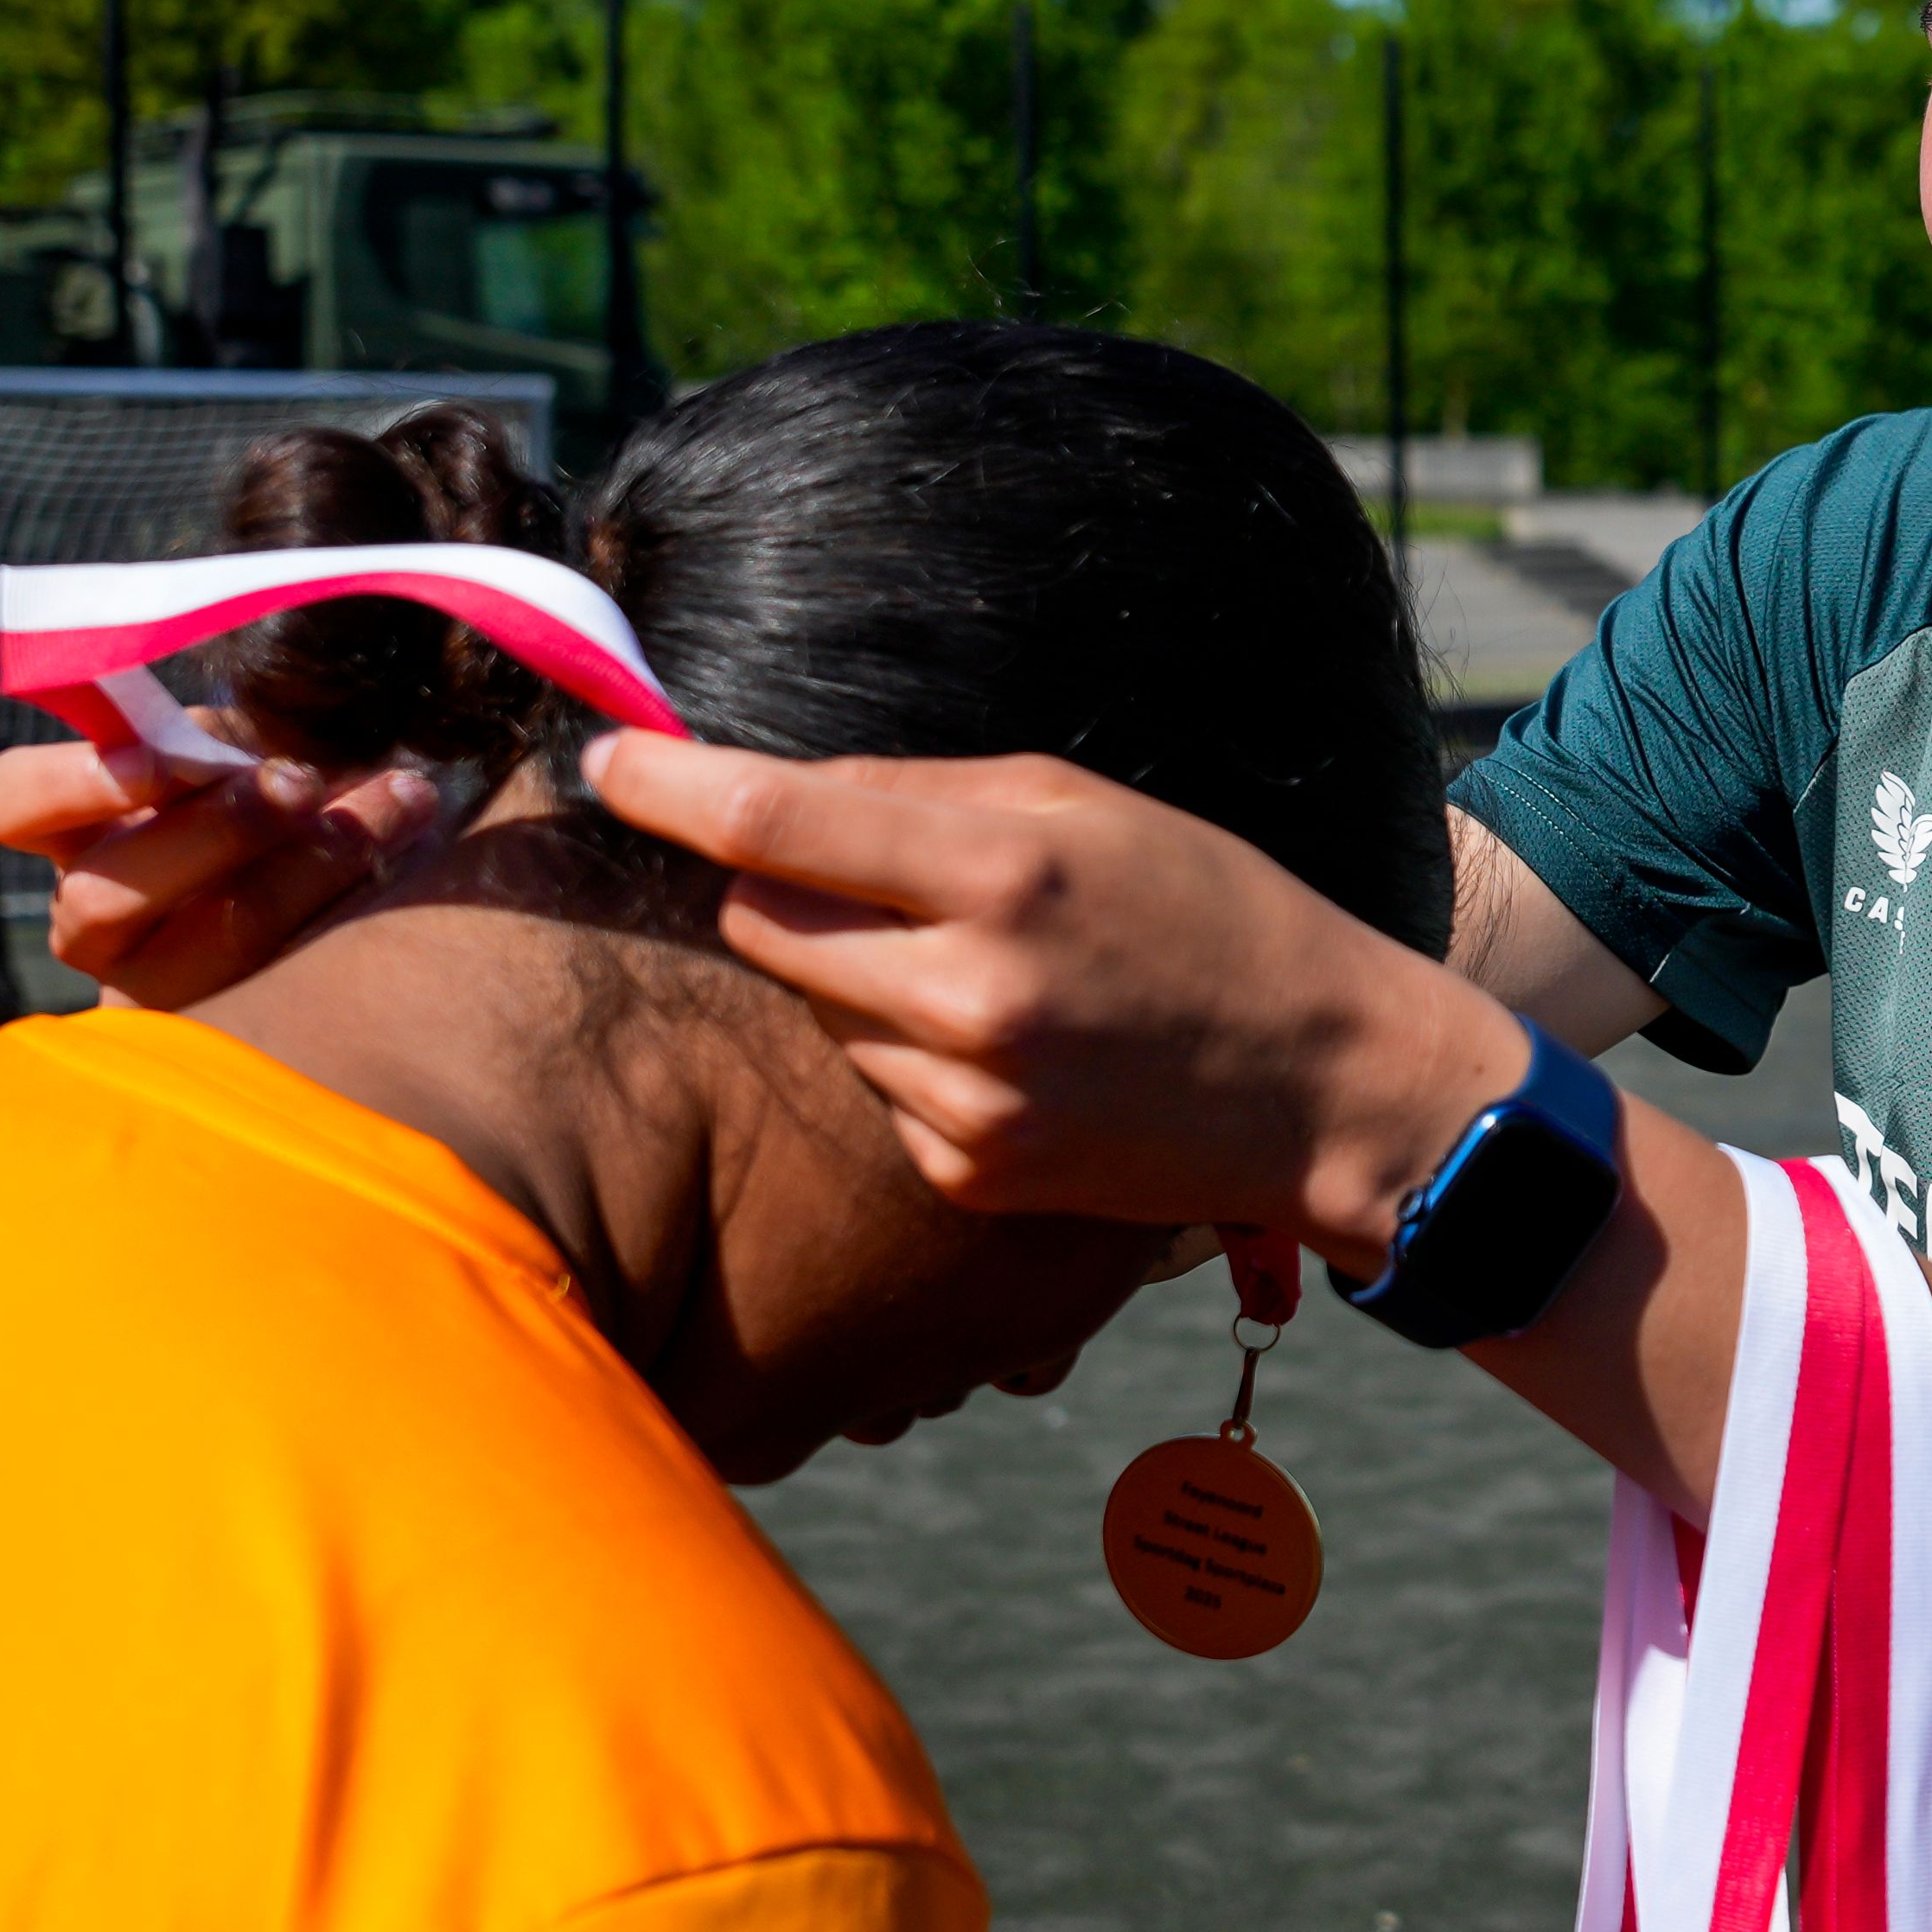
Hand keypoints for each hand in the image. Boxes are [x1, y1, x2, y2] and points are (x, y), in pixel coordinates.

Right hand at [0, 740, 447, 1010]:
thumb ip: (232, 730)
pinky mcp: (238, 1031)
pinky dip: (354, 910)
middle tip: (302, 781)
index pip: (7, 803)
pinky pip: (287, 985)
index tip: (170, 755)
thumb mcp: (245, 744)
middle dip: (215, 832)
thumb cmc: (279, 789)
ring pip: (207, 944)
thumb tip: (273, 714)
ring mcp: (156, 988)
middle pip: (101, 895)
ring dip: (307, 867)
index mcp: (73, 830)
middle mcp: (95, 919)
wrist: (359, 880)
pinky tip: (411, 856)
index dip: (73, 780)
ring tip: (398, 804)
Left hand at [573, 731, 1527, 1268]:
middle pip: (763, 923)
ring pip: (816, 1008)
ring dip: (857, 977)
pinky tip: (1013, 1049)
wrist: (1325, 1085)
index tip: (605, 757)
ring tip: (989, 974)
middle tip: (883, 877)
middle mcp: (971, 998)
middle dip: (783, 886)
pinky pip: (873, 1087)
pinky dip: (909, 1056)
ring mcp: (966, 1102)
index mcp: (1004, 875)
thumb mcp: (1085, 806)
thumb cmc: (1214, 914)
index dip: (667, 786)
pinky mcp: (967, 1174)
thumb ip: (919, 791)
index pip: (772, 826)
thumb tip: (769, 785)